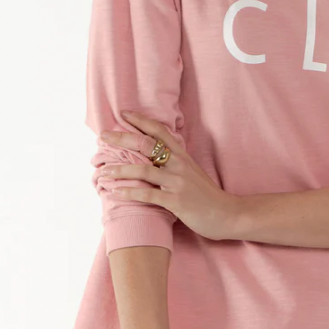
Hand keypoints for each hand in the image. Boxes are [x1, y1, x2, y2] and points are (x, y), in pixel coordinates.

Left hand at [98, 110, 240, 241]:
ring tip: (103, 170)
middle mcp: (179, 165)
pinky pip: (148, 195)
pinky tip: (115, 192)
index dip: (141, 121)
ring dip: (120, 169)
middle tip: (103, 136)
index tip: (123, 114)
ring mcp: (178, 182)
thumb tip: (154, 156)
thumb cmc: (206, 195)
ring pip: (144, 170)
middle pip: (147, 145)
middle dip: (123, 139)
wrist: (226, 214)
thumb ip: (174, 162)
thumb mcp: (192, 172)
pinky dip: (130, 193)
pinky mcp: (176, 201)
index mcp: (182, 155)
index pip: (159, 131)